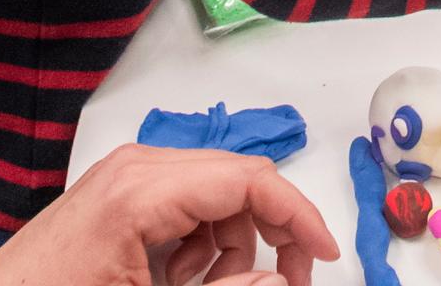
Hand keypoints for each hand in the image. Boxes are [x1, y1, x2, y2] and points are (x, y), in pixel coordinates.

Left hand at [0, 143, 337, 285]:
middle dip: (269, 233)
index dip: (297, 216)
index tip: (323, 257)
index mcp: (144, 190)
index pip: (248, 178)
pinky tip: (180, 280)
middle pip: (237, 180)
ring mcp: (126, 174)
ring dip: (230, 244)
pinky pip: (184, 203)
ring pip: (215, 193)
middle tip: (283, 283)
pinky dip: (199, 242)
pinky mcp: (118, 190)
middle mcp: (138, 166)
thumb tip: (280, 282)